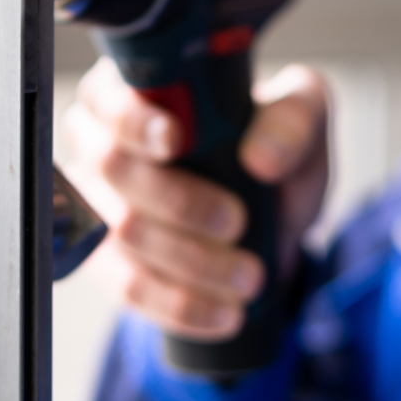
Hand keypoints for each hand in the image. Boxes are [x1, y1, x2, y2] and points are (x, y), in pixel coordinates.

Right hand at [61, 57, 330, 340]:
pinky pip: (128, 286)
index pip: (109, 96)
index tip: (173, 140)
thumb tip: (261, 156)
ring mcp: (98, 203)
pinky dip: (181, 303)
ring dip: (192, 261)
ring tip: (249, 276)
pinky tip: (223, 311)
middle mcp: (102, 141)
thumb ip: (293, 120)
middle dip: (178, 201)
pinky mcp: (107, 260)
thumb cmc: (271, 152)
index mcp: (137, 89)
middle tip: (236, 221)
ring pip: (122, 233)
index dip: (133, 120)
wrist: (269, 222)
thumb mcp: (302, 121)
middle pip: (111, 166)